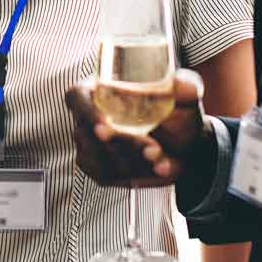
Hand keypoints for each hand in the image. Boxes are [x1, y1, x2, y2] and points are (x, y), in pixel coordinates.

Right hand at [66, 69, 211, 187]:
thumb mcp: (183, 96)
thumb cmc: (176, 113)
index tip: (105, 125)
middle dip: (122, 144)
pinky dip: (137, 173)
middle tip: (152, 147)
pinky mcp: (99, 169)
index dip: (85, 111)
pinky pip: (109, 175)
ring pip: (100, 158)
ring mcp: (90, 147)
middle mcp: (88, 118)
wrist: (184, 144)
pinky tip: (158, 167)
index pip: (77, 97)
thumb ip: (184, 87)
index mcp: (98, 90)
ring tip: (161, 158)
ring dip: (132, 161)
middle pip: (89, 134)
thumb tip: (182, 86)